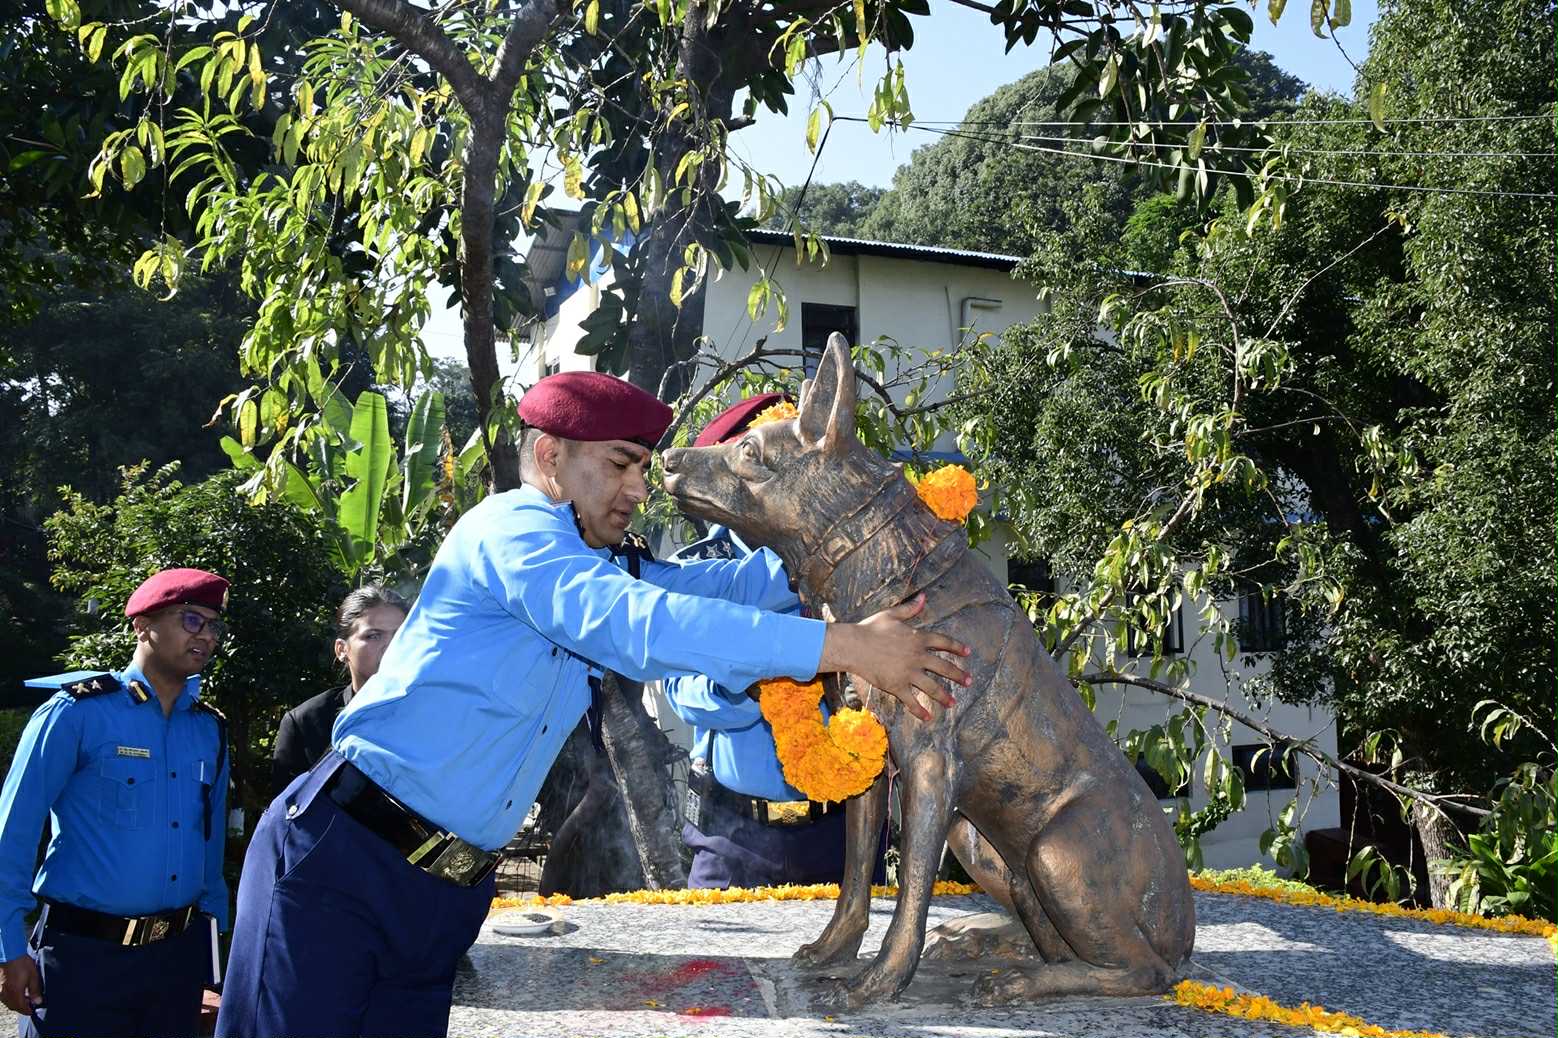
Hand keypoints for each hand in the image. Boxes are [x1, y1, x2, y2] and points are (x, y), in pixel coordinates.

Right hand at [0, 953, 41, 1014]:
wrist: (8, 954)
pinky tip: (17, 992)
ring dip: (17, 1002)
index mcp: (14, 994)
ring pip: (8, 1002)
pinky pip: (4, 997)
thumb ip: (35, 990)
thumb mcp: (33, 976)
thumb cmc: (21, 964)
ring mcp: (0, 991)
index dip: (29, 1010)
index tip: (33, 1010)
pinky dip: (11, 997)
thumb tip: (38, 1001)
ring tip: (25, 997)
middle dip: (23, 1007)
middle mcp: (5, 995)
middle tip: (31, 1003)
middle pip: (14, 1007)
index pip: (22, 1008)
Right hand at [820, 594, 970, 720]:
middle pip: (943, 667)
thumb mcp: (892, 614)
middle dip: (958, 675)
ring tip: (952, 703)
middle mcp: (917, 657)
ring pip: (932, 687)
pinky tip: (927, 717)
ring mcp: (909, 673)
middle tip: (968, 682)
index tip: (967, 653)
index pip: (943, 643)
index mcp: (918, 638)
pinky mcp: (897, 686)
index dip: (957, 647)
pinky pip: (911, 700)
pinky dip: (919, 710)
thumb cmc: (870, 628)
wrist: (854, 646)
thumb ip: (910, 608)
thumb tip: (924, 597)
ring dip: (944, 696)